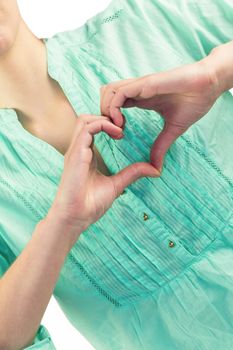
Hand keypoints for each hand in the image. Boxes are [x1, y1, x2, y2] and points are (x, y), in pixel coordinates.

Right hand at [49, 114, 159, 239]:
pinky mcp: (76, 154)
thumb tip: (154, 170)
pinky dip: (103, 125)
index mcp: (86, 155)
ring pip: (85, 119)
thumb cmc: (90, 204)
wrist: (75, 218)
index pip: (92, 128)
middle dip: (105, 116)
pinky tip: (117, 134)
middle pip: (86, 119)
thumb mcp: (117, 185)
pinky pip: (86, 129)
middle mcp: (79, 150)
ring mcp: (76, 151)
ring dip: (104, 118)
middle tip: (123, 126)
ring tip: (120, 129)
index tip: (124, 133)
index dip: (108, 124)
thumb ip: (132, 173)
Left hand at [100, 57, 220, 171]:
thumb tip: (156, 168)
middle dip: (102, 115)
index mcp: (140, 98)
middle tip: (113, 133)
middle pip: (105, 96)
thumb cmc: (193, 102)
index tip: (119, 136)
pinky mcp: (145, 83)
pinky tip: (122, 123)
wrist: (209, 85)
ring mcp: (139, 86)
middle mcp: (136, 90)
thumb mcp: (173, 130)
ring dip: (106, 111)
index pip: (114, 104)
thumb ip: (161, 146)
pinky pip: (119, 93)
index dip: (110, 120)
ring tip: (118, 128)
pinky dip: (114, 108)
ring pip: (108, 91)